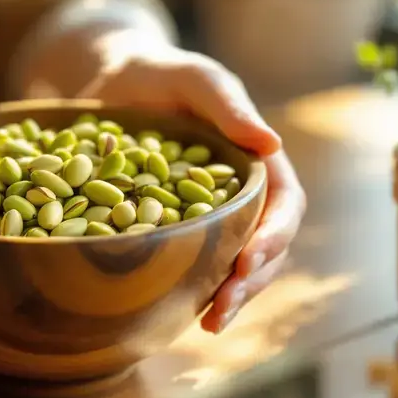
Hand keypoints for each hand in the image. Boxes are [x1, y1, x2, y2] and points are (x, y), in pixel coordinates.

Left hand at [76, 37, 306, 333]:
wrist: (114, 82)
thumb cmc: (164, 74)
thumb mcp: (197, 78)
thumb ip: (228, 105)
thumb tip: (272, 143)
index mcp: (258, 163)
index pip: (284, 206)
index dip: (274, 236)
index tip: (249, 259)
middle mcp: (241, 197)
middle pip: (264, 248)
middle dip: (251, 281)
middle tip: (224, 307)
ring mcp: (210, 218)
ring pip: (232, 266)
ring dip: (227, 297)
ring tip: (209, 323)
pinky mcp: (175, 231)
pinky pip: (190, 266)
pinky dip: (189, 291)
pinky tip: (176, 315)